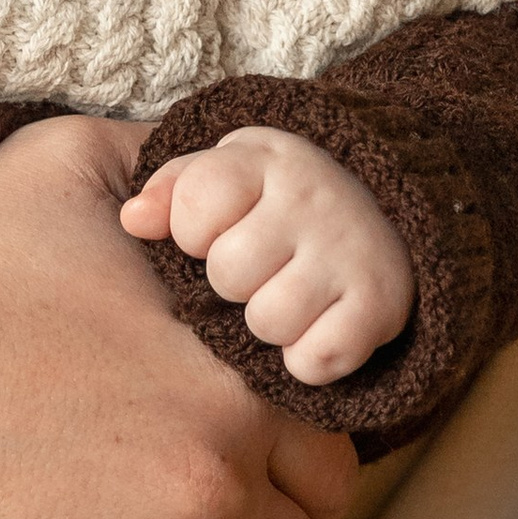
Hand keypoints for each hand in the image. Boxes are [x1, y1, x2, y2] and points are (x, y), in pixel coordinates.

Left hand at [122, 127, 412, 385]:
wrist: (384, 218)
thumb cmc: (277, 204)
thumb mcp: (225, 176)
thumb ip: (171, 191)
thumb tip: (133, 220)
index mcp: (266, 160)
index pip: (196, 203)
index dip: (192, 232)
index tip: (216, 231)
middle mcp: (315, 197)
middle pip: (229, 271)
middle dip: (232, 282)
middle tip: (259, 269)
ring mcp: (352, 250)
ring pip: (269, 321)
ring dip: (268, 323)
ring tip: (285, 296)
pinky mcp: (382, 304)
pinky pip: (315, 359)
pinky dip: (307, 359)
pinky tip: (315, 328)